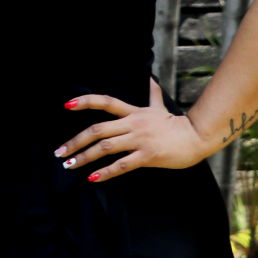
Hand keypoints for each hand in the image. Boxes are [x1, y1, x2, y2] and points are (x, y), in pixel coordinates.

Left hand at [58, 79, 211, 182]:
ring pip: (106, 147)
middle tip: (59, 152)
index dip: (85, 101)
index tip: (66, 105)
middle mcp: (133, 124)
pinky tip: (92, 178)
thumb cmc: (177, 125)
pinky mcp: (148, 155)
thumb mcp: (161, 108)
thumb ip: (152, 95)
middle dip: (75, 141)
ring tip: (69, 165)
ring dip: (85, 157)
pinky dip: (105, 172)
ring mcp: (139, 139)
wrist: (198, 137)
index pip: (106, 102)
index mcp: (134, 112)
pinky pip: (122, 165)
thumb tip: (151, 79)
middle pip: (97, 129)